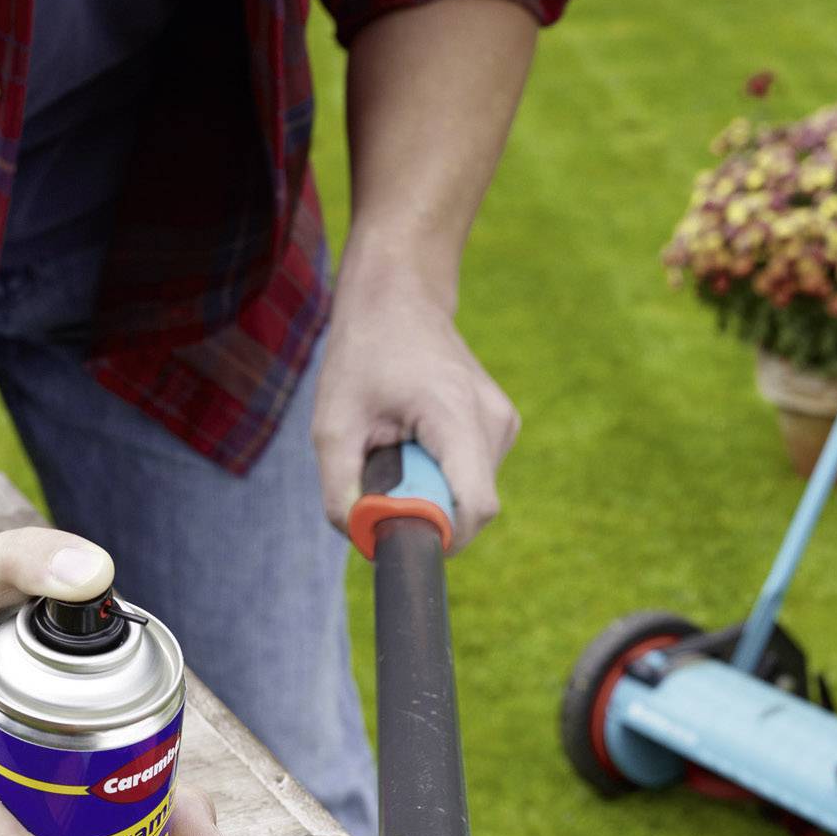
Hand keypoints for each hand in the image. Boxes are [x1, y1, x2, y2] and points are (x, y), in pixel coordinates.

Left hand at [311, 264, 517, 550]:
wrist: (398, 297)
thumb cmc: (364, 354)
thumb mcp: (332, 423)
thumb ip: (341, 489)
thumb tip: (363, 539)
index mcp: (457, 414)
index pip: (476, 507)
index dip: (439, 534)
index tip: (399, 525)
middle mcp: (494, 421)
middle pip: (470, 506)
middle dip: (425, 507)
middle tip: (384, 471)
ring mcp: (504, 424)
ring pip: (471, 493)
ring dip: (431, 488)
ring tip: (399, 444)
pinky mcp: (501, 428)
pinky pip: (472, 476)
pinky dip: (441, 473)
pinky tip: (417, 438)